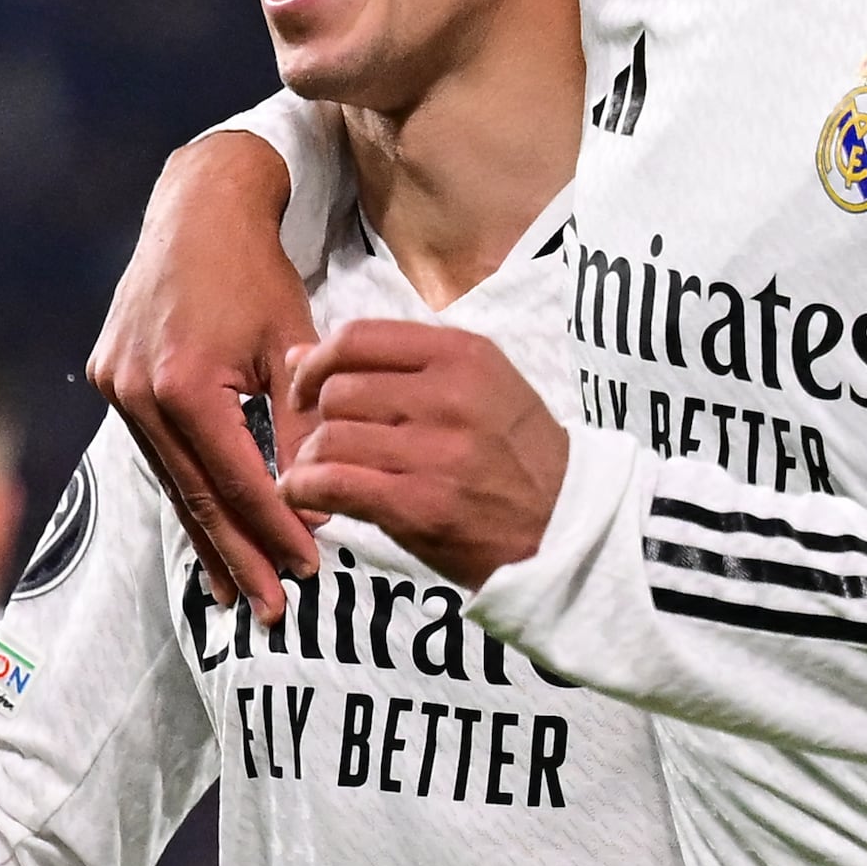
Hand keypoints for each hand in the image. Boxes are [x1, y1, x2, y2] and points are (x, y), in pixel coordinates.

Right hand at [89, 127, 320, 621]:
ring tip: (237, 593)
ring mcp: (117, 389)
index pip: (238, 480)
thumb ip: (304, 423)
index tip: (308, 572)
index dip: (274, 531)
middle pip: (197, 495)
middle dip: (238, 557)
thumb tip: (321, 496)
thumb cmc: (257, 271)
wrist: (196, 210)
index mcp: (185, 383)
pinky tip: (205, 538)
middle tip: (271, 611)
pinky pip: (159, 456)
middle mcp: (140, 393)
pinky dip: (186, 496)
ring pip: (173, 483)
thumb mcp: (294, 345)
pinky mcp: (111, 383)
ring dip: (208, 539)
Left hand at [275, 320, 566, 588]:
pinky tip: (305, 495)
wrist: (567, 526)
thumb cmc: (517, 456)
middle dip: (319, 419)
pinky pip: (335, 483)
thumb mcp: (479, 387)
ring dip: (311, 459)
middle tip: (326, 443)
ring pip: (331, 438)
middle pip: (339, 390)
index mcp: (463, 355)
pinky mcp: (420, 505)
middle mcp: (450, 395)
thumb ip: (395, 366)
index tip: (310, 388)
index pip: (357, 338)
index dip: (317, 362)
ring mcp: (436, 451)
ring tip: (319, 473)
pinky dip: (305, 489)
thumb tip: (299, 353)